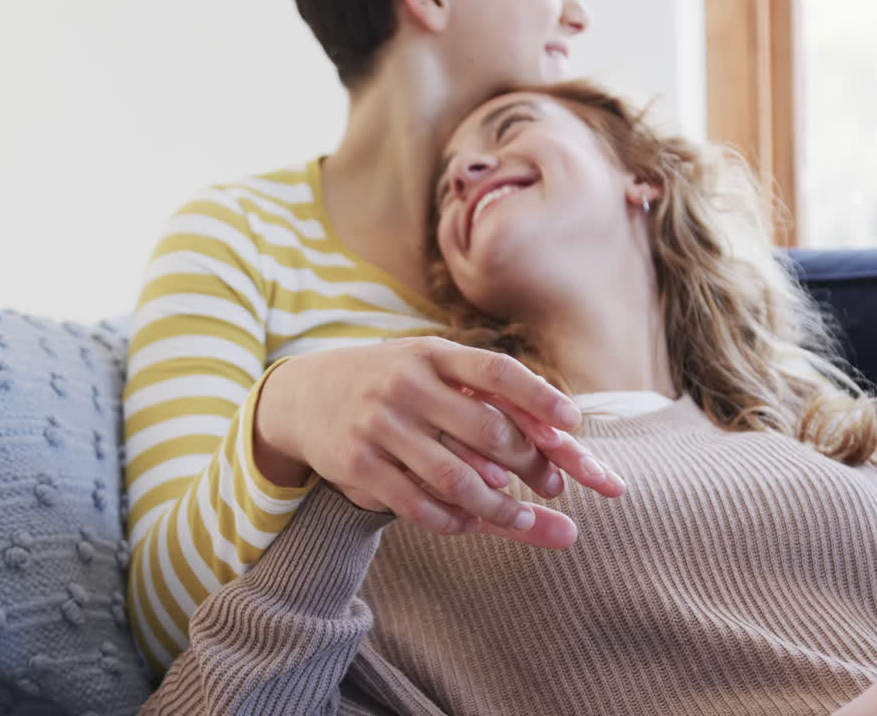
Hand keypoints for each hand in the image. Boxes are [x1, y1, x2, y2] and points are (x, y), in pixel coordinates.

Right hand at [254, 337, 623, 548]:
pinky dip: (452, 520)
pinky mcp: (357, 463)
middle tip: (553, 485)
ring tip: (522, 517)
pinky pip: (417, 504)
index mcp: (433, 354)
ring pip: (456, 478)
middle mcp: (406, 383)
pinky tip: (469, 523)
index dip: (540, 398)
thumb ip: (488, 398)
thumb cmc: (392, 386)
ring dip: (499, 506)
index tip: (574, 425)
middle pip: (486, 429)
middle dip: (529, 463)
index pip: (497, 371)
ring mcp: (379, 424)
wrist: (302, 395)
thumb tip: (563, 439)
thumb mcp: (431, 373)